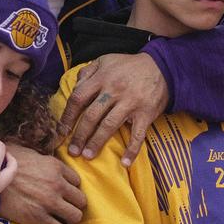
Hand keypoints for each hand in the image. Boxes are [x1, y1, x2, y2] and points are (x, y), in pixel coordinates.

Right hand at [0, 143, 85, 223]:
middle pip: (80, 199)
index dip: (72, 188)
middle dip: (75, 204)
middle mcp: (56, 184)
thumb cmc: (6, 163)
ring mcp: (49, 202)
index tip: (67, 193)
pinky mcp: (39, 218)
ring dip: (71, 219)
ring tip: (66, 220)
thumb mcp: (29, 153)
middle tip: (68, 207)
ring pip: (75, 216)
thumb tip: (44, 162)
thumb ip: (43, 159)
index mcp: (55, 166)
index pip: (77, 181)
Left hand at [59, 52, 168, 166]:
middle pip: (91, 115)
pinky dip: (132, 150)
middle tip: (72, 151)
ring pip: (109, 126)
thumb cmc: (130, 66)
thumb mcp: (106, 60)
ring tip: (87, 156)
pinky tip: (125, 163)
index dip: (68, 116)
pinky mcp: (145, 113)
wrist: (162, 67)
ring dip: (97, 143)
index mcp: (102, 78)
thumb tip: (74, 87)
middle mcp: (114, 90)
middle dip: (79, 135)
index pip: (78, 98)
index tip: (62, 131)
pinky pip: (138, 135)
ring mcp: (130, 103)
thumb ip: (87, 72)